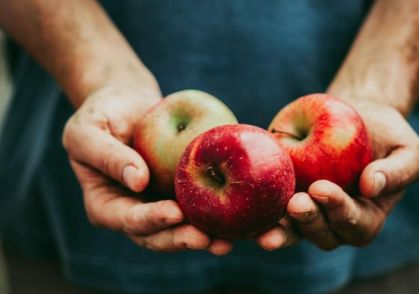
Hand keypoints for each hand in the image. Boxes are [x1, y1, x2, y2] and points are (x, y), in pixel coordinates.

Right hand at [62, 85, 231, 254]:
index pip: (128, 219)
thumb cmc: (100, 114)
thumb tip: (138, 181)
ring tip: (227, 242)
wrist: (126, 103)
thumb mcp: (87, 131)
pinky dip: (216, 215)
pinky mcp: (180, 192)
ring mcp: (158, 204)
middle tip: (207, 239)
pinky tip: (237, 217)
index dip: (150, 220)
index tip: (174, 213)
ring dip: (203, 237)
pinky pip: (197, 206)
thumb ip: (107, 156)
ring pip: (181, 228)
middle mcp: (134, 211)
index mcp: (106, 205)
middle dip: (181, 239)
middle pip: (157, 235)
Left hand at [256, 101, 418, 250]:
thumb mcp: (408, 149)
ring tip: (268, 225)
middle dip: (309, 222)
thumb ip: (399, 171)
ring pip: (294, 231)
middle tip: (296, 202)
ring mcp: (308, 209)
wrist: (353, 114)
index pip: (355, 224)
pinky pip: (273, 211)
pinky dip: (262, 214)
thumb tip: (371, 187)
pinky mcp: (285, 194)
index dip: (339, 211)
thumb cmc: (385, 135)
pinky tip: (251, 209)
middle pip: (323, 235)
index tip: (322, 189)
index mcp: (366, 215)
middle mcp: (334, 219)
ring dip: (282, 230)